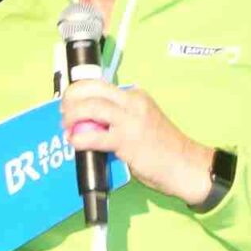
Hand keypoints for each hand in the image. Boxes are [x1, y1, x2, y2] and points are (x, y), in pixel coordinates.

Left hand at [58, 80, 215, 205]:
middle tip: (63, 111)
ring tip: (67, 126)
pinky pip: (95, 136)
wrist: (187, 165)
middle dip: (71, 98)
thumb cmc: (164, 148)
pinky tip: (75, 142)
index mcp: (136, 96)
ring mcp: (131, 120)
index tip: (69, 100)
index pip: (100, 85)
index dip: (79, 90)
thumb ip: (119, 118)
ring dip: (73, 116)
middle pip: (93, 89)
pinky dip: (80, 138)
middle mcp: (133, 102)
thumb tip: (90, 123)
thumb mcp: (141, 122)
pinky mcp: (127, 141)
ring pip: (92, 107)